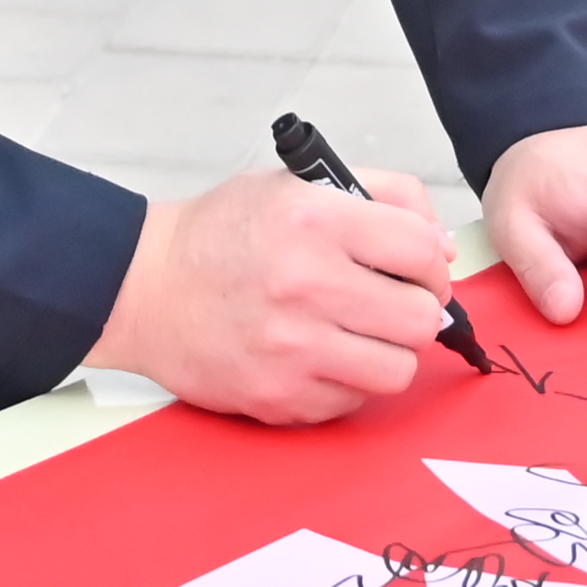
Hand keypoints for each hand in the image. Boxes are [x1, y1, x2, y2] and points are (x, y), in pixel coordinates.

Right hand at [91, 165, 456, 423]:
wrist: (144, 287)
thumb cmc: (223, 234)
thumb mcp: (297, 184)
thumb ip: (382, 196)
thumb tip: (442, 248)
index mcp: (314, 220)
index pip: (422, 250)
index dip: (430, 263)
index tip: (417, 270)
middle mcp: (306, 284)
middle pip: (422, 319)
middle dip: (415, 310)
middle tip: (389, 303)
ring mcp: (292, 348)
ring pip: (398, 370)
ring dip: (386, 352)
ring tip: (355, 333)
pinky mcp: (278, 397)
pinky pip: (353, 402)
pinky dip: (345, 382)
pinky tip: (317, 356)